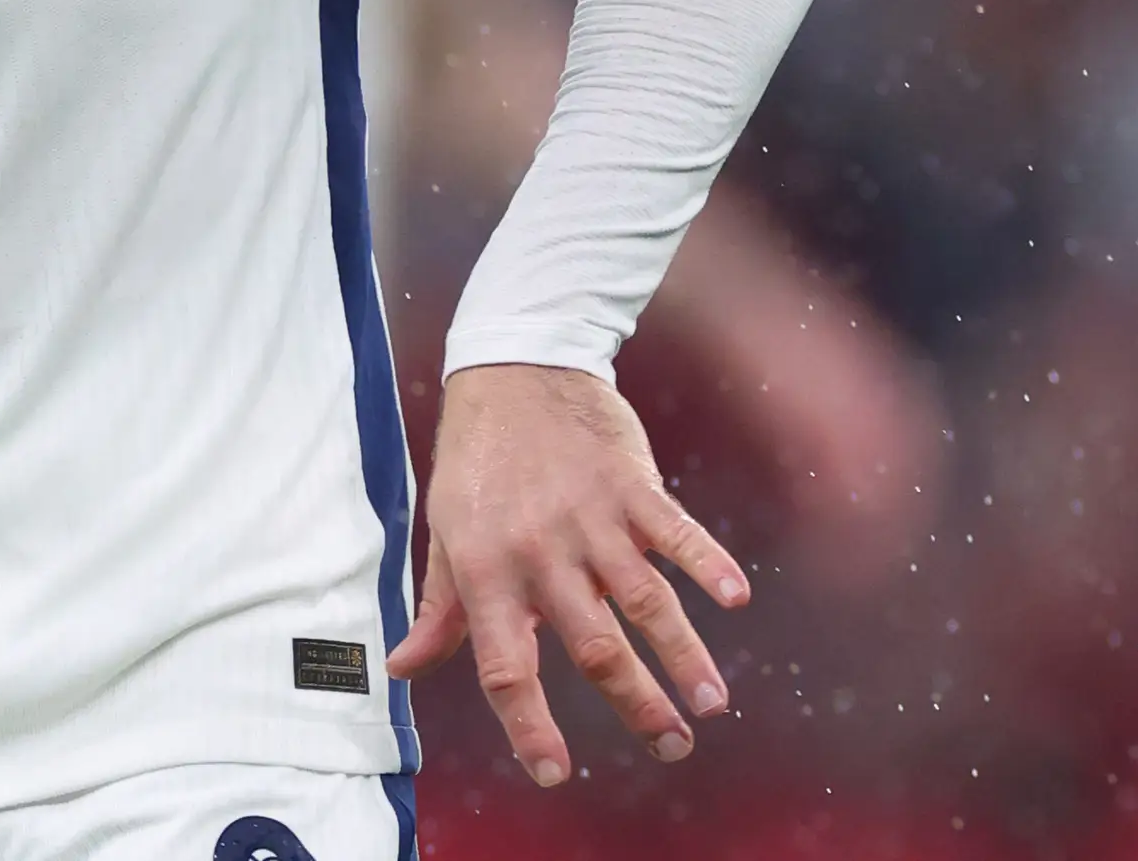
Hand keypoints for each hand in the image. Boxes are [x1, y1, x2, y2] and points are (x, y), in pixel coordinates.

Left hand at [388, 360, 748, 785]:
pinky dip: (708, 563)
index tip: (554, 772)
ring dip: (683, 654)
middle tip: (671, 747)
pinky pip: (675, 530)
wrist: (514, 365)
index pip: (506, 667)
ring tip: (710, 703)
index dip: (528, 726)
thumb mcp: (446, 532)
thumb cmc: (476, 460)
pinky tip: (735, 598)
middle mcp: (540, 551)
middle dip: (635, 704)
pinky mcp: (631, 484)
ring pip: (644, 600)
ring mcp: (590, 517)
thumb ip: (438, 608)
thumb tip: (402, 668)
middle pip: (593, 645)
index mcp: (485, 571)